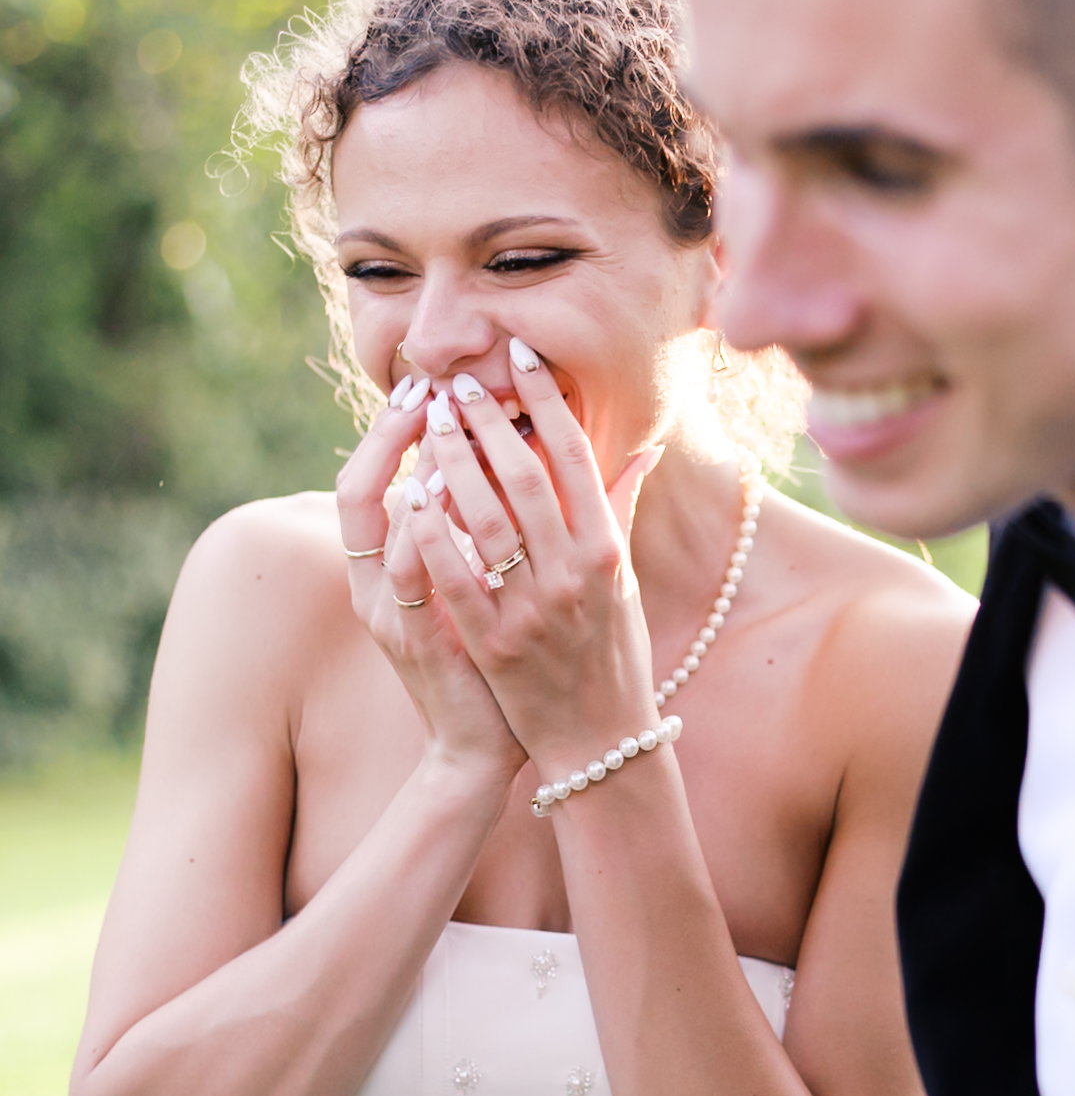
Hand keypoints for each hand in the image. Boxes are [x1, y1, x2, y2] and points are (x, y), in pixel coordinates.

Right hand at [336, 385, 525, 783]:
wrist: (488, 748)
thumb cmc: (494, 664)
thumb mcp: (486, 587)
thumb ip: (486, 529)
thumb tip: (512, 459)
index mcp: (390, 570)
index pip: (371, 482)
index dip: (390, 432)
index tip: (425, 385)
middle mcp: (375, 587)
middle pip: (358, 492)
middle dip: (389, 435)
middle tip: (428, 386)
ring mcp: (391, 615)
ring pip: (384, 527)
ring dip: (413, 470)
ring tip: (441, 423)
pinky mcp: (418, 643)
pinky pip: (413, 576)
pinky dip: (425, 532)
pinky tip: (445, 494)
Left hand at [401, 355, 663, 777]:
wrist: (600, 738)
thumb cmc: (614, 652)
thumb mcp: (626, 580)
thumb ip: (622, 511)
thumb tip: (644, 450)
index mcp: (609, 551)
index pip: (575, 458)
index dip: (546, 402)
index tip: (519, 357)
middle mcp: (575, 575)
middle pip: (525, 478)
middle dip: (489, 422)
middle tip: (458, 382)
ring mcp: (534, 610)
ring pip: (487, 520)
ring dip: (454, 464)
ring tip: (429, 422)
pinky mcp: (495, 644)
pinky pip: (456, 579)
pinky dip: (432, 535)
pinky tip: (410, 495)